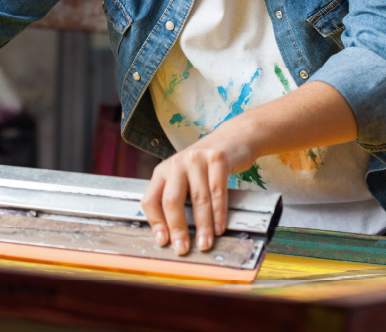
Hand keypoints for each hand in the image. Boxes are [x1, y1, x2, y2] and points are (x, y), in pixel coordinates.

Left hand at [139, 129, 255, 255]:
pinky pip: (218, 191)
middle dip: (177, 228)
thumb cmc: (206, 164)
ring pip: (198, 199)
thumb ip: (176, 197)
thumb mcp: (185, 177)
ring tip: (205, 243)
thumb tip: (171, 234)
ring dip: (202, 226)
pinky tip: (219, 227)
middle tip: (183, 248)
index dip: (156, 223)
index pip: (151, 199)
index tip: (163, 241)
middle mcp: (177, 163)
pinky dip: (219, 213)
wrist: (234, 137)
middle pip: (172, 200)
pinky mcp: (218, 158)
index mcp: (163, 170)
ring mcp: (197, 159)